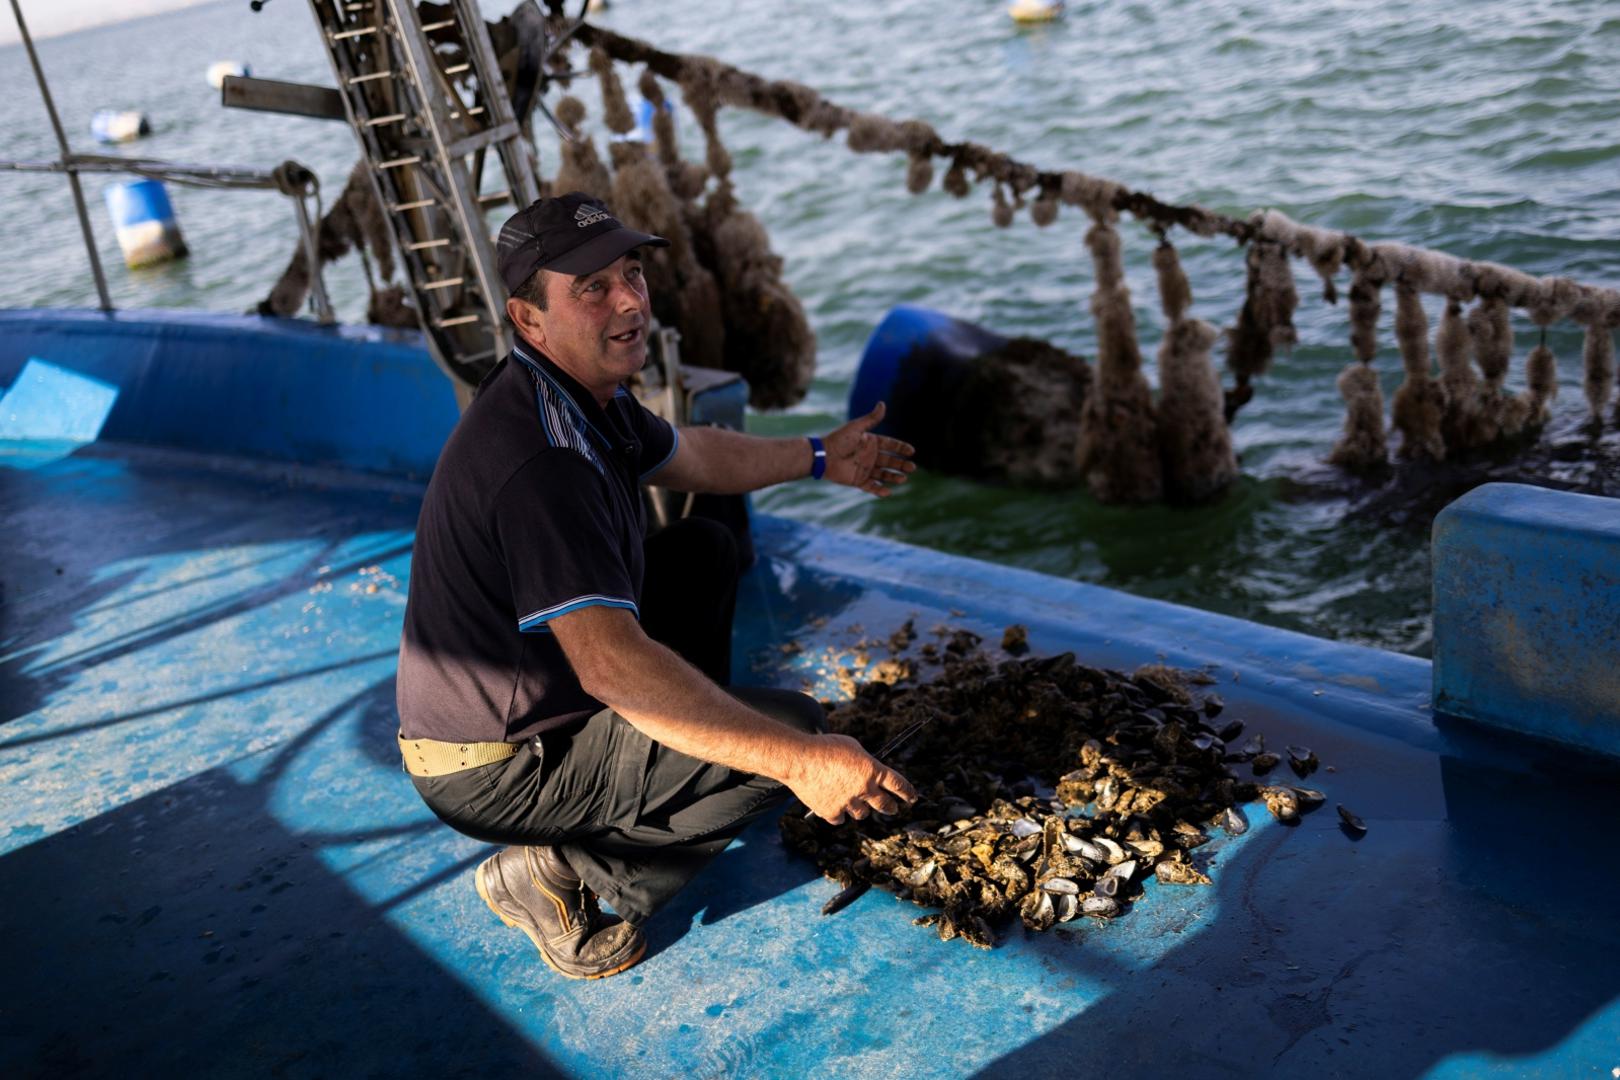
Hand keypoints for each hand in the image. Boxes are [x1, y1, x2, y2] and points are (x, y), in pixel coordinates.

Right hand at [790, 733, 918, 824]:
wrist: (799, 759)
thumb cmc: (824, 747)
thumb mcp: (851, 746)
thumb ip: (864, 762)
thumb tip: (868, 772)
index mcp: (872, 770)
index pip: (898, 784)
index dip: (907, 792)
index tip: (912, 797)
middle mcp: (864, 789)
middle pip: (885, 805)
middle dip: (890, 807)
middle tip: (892, 808)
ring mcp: (848, 803)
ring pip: (861, 813)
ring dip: (859, 808)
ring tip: (853, 800)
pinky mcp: (831, 812)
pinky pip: (841, 818)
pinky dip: (839, 813)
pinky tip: (834, 805)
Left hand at [821, 402, 915, 496]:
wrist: (823, 455)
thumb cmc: (838, 440)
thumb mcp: (856, 428)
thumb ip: (871, 419)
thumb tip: (882, 404)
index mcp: (870, 443)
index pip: (889, 445)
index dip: (900, 448)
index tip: (911, 451)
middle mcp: (869, 456)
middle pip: (890, 461)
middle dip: (901, 465)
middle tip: (912, 468)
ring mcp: (864, 469)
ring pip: (883, 475)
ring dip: (894, 477)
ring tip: (903, 479)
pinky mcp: (858, 480)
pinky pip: (871, 487)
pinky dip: (879, 491)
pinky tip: (888, 492)